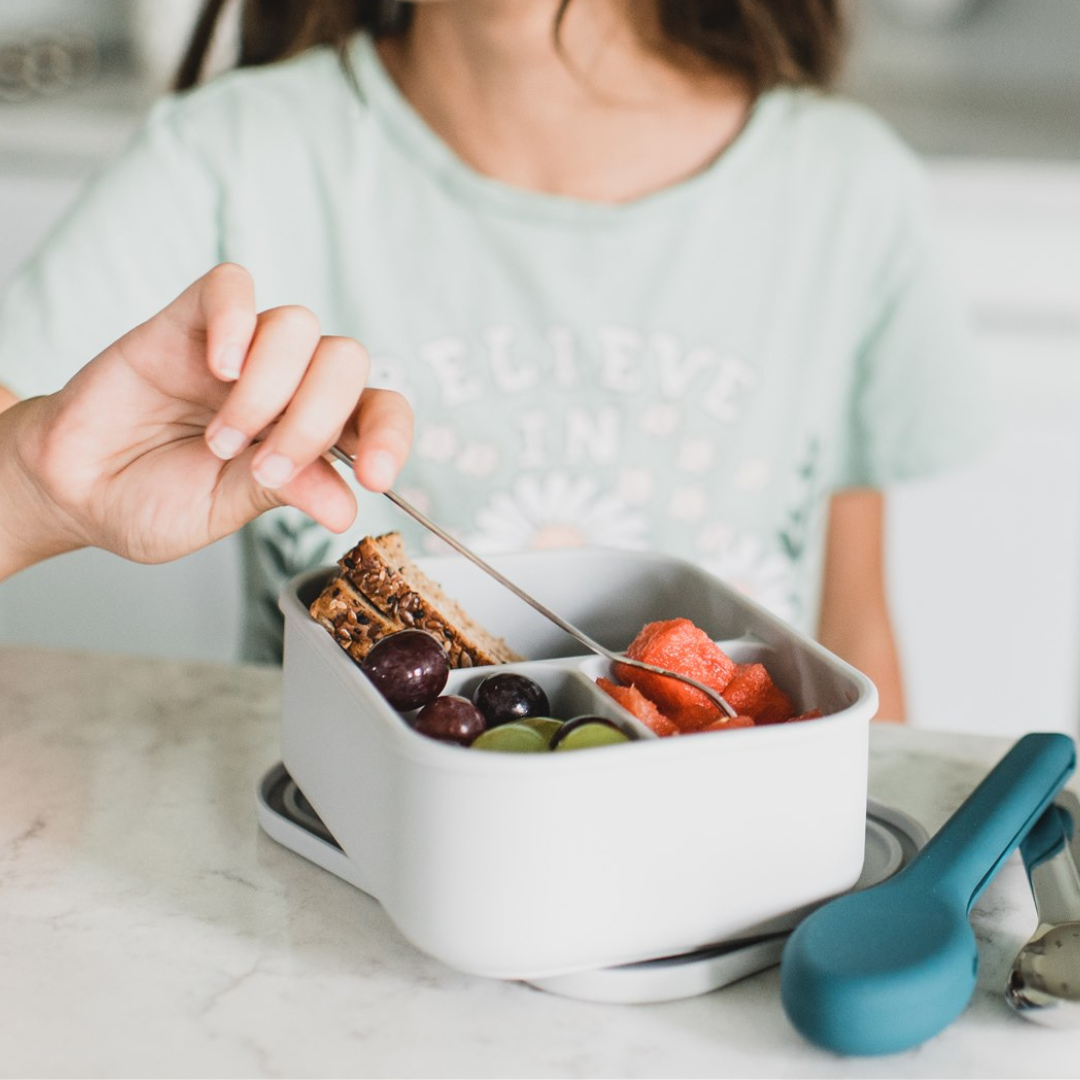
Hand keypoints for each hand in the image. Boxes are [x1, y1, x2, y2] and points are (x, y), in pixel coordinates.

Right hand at [0, 264, 412, 574]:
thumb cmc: (151, 500)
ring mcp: (242, 350)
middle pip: (346, 361)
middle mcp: (288, 384)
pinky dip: (236, 323)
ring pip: (298, 326)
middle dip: (314, 422)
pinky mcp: (190, 321)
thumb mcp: (224, 511)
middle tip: (262, 468)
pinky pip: (233, 287)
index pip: (379, 411)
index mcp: (311, 433)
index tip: (375, 478)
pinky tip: (217, 368)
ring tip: (218, 438)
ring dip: (266, 391)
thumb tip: (346, 505)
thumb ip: (284, 494)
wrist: (75, 488)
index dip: (391, 437)